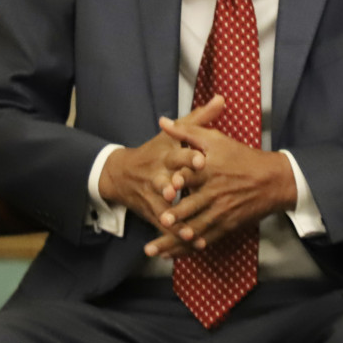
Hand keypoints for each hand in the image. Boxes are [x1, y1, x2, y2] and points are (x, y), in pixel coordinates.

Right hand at [97, 98, 219, 240]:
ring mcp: (153, 196)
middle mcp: (157, 175)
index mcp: (165, 154)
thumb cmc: (155, 151)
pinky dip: (174, 236)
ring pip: (163, 208)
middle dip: (173, 187)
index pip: (176, 154)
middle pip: (165, 181)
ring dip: (174, 219)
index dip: (187, 157)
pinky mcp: (152, 213)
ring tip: (189, 230)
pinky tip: (189, 243)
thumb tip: (221, 99)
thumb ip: (199, 119)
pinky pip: (163, 226)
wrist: (121, 175)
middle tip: (181, 193)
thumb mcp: (174, 134)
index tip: (200, 159)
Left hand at [143, 95, 296, 258]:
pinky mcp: (227, 225)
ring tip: (157, 251)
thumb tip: (162, 122)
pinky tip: (177, 254)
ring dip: (176, 240)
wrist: (272, 180)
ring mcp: (220, 212)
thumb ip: (187, 131)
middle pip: (190, 207)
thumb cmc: (241, 156)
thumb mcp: (215, 139)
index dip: (177, 183)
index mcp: (208, 170)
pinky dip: (192, 247)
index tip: (165, 189)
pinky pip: (207, 238)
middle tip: (161, 222)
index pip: (190, 177)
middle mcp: (213, 193)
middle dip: (175, 216)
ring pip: (195, 228)